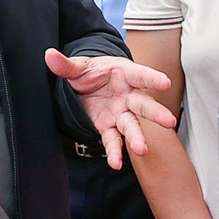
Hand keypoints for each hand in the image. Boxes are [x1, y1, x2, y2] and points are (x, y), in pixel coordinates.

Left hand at [46, 49, 174, 169]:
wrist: (86, 86)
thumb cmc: (90, 72)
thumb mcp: (78, 67)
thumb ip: (65, 65)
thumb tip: (48, 55)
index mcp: (124, 74)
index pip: (141, 75)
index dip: (153, 78)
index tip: (165, 82)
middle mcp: (128, 95)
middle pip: (143, 104)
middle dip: (156, 113)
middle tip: (169, 122)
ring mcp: (121, 112)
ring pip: (132, 125)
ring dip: (137, 137)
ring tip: (142, 150)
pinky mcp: (110, 126)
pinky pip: (113, 139)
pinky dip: (115, 151)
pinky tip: (116, 163)